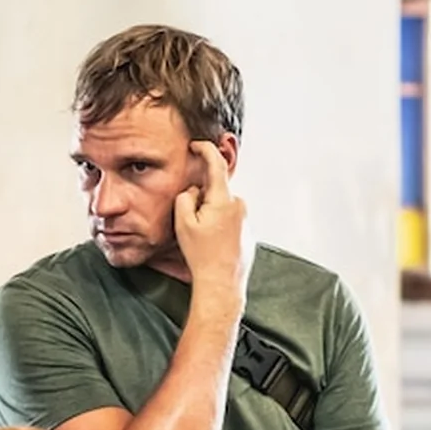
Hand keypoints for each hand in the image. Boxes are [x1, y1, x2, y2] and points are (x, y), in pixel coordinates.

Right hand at [174, 140, 250, 300]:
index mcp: (223, 199)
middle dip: (202, 199)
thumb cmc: (202, 256)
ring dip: (210, 215)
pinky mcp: (247, 233)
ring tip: (202, 239)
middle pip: (216, 190)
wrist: (222, 284)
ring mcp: (245, 220)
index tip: (196, 145)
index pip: (216, 164)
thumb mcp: (183, 223)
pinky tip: (212, 245)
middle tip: (191, 222)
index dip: (205, 149)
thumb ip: (185, 198)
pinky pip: (229, 221)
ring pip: (222, 207)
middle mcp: (239, 206)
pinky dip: (219, 227)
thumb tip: (194, 190)